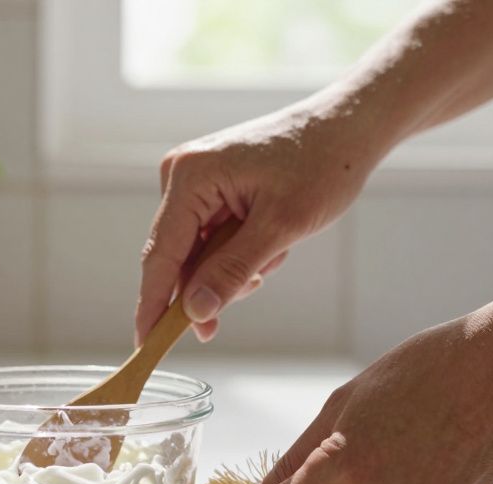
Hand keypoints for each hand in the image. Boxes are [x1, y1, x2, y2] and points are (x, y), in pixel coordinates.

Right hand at [136, 99, 382, 344]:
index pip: (160, 256)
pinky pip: (209, 239)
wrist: (347, 127)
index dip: (152, 306)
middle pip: (177, 258)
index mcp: (190, 177)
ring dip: (233, 268)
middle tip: (256, 286)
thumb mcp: (282, 226)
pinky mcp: (209, 189)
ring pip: (197, 254)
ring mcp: (194, 182)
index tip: (145, 346)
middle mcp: (181, 176)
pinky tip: (270, 243)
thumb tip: (194, 311)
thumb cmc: (323, 164)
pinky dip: (238, 252)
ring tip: (277, 250)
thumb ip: (232, 270)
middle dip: (211, 284)